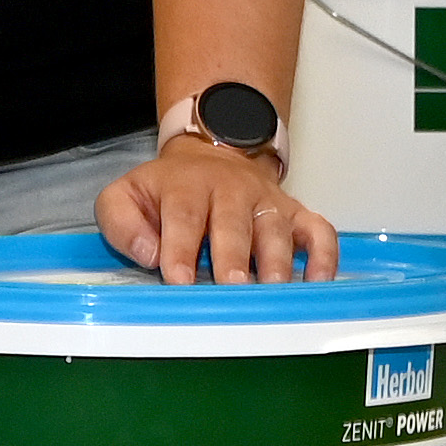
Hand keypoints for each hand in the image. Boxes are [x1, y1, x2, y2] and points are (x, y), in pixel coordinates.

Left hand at [100, 140, 337, 283]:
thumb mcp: (126, 195)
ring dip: (276, 259)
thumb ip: (122, 222)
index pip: (184, 216)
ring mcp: (266, 202)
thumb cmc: (168, 191)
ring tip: (273, 288)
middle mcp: (231, 191)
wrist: (212, 158)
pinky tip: (318, 281)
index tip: (178, 278)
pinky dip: (324, 255)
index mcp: (186, 187)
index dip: (181, 247)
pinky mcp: (296, 214)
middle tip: (231, 284)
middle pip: (233, 223)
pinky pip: (318, 231)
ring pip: (275, 228)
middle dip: (232, 254)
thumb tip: (147, 253)